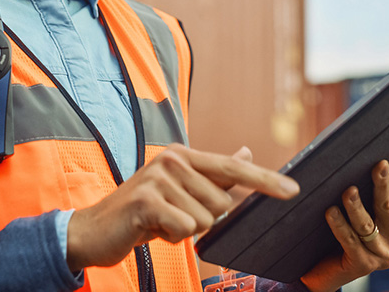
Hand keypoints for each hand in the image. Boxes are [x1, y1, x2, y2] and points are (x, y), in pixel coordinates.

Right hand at [66, 142, 299, 272]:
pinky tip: (151, 230)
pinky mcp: (148, 200)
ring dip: (185, 230)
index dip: (265, 179)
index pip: (233, 167)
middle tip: (172, 216)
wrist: (94, 229)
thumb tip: (246, 150)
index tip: (293, 190)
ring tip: (160, 222)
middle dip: (203, 219)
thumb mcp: (180, 190)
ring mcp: (159, 177)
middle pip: (222, 203)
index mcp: (184, 155)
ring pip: (206, 219)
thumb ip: (214, 173)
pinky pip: (185, 229)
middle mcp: (173, 159)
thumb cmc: (143, 211)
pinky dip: (172, 237)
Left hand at [301, 155, 388, 291]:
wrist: (326, 267)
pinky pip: (350, 241)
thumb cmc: (342, 227)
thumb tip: (352, 158)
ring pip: (367, 225)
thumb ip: (361, 188)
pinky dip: (339, 225)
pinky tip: (330, 212)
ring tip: (348, 191)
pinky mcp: (363, 265)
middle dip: (383, 185)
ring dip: (357, 207)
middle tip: (379, 165)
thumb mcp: (356, 207)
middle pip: (387, 206)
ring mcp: (381, 254)